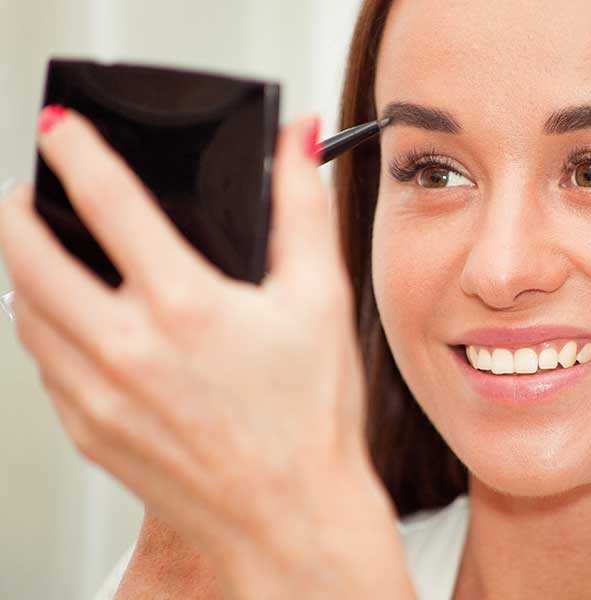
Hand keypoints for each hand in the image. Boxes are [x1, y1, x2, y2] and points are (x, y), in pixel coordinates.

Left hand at [0, 108, 413, 598]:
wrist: (292, 516)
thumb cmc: (311, 418)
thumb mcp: (321, 298)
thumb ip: (303, 207)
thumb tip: (297, 139)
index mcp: (183, 306)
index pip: (106, 200)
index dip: (74, 149)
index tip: (59, 128)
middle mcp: (126, 349)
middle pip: (28, 256)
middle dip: (17, 210)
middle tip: (27, 192)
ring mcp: (98, 397)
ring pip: (24, 315)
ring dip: (23, 272)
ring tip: (44, 255)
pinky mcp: (89, 433)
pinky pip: (44, 369)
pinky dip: (45, 334)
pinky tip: (77, 329)